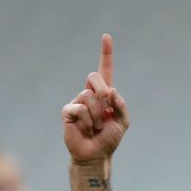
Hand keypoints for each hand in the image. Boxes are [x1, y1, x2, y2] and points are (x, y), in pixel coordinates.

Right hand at [62, 34, 129, 165]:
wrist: (95, 154)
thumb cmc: (109, 138)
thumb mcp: (123, 122)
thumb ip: (120, 105)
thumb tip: (111, 91)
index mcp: (105, 94)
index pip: (105, 70)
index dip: (106, 53)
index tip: (106, 36)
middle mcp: (89, 93)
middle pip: (95, 78)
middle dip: (103, 95)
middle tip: (106, 115)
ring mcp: (77, 101)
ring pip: (89, 97)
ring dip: (98, 116)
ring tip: (96, 127)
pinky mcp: (68, 111)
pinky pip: (79, 109)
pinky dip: (87, 122)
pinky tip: (86, 130)